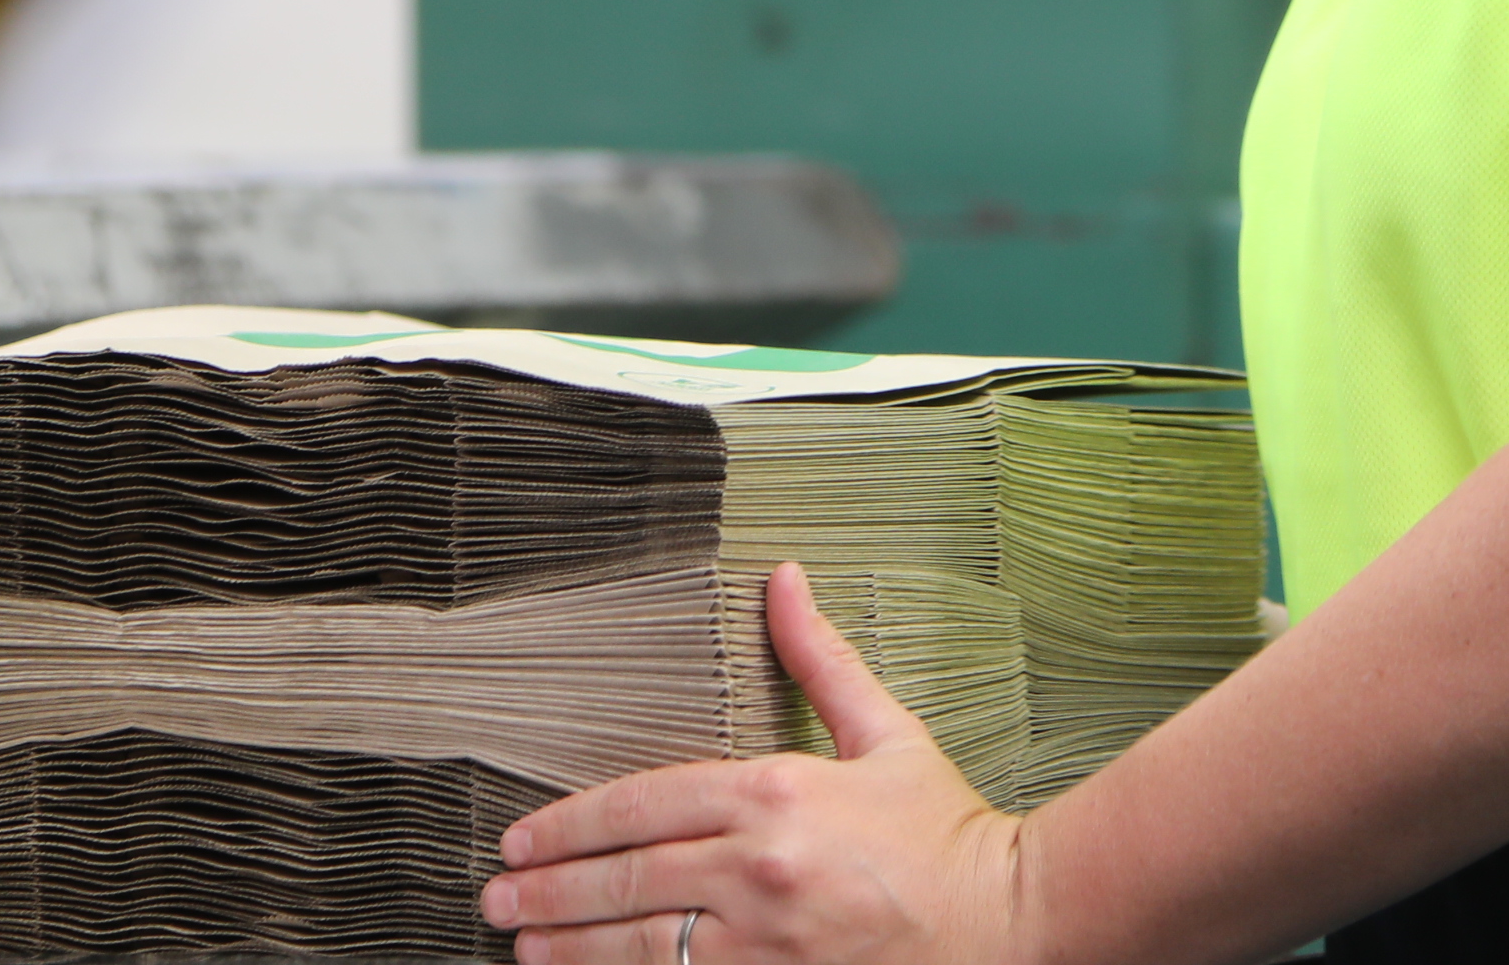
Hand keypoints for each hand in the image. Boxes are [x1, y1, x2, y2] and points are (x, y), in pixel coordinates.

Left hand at [482, 561, 1028, 964]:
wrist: (1011, 918)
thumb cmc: (947, 831)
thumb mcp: (887, 733)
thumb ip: (820, 662)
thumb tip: (784, 581)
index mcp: (777, 794)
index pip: (645, 804)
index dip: (572, 824)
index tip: (523, 840)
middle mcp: (760, 868)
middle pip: (627, 878)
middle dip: (551, 891)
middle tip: (497, 898)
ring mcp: (766, 942)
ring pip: (641, 946)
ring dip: (572, 948)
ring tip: (524, 947)